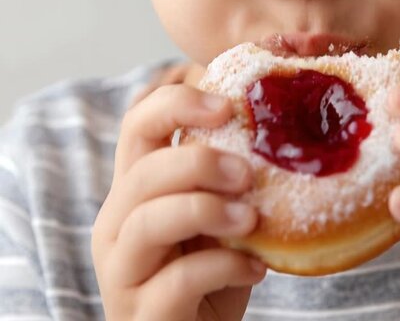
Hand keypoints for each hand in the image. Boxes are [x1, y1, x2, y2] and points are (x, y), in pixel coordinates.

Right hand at [92, 83, 265, 320]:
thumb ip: (227, 185)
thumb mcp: (218, 221)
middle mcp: (118, 225)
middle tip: (248, 174)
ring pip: (149, 221)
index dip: (175, 104)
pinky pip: (179, 279)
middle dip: (201, 163)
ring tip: (252, 220)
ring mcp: (123, 271)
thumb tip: (276, 133)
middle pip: (143, 172)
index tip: (226, 105)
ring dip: (208, 210)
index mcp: (135, 192)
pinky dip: (226, 266)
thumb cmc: (210, 274)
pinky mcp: (143, 312)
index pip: (135, 126)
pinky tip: (256, 268)